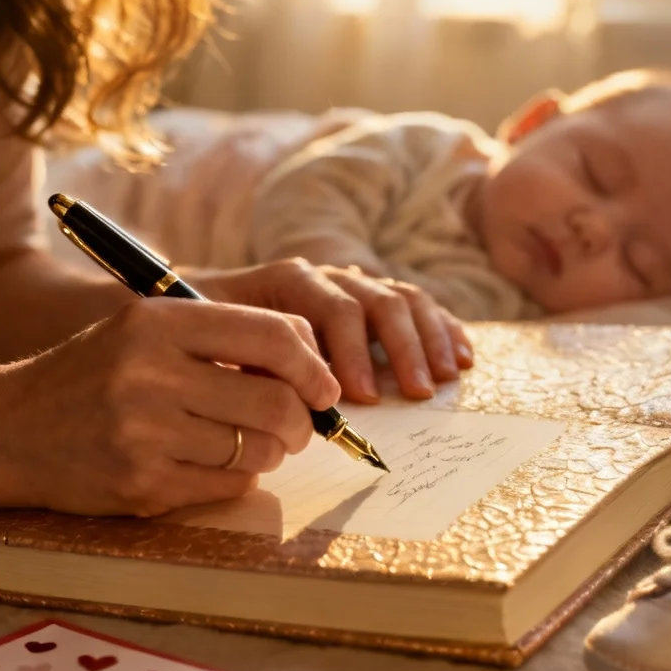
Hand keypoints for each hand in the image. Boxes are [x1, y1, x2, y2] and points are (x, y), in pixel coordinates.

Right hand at [0, 298, 339, 516]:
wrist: (8, 429)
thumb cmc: (95, 373)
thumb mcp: (149, 329)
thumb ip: (224, 335)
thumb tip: (313, 363)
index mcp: (159, 322)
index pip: (272, 335)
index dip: (314, 365)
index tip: (325, 387)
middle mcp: (151, 374)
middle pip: (276, 401)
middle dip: (302, 421)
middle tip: (298, 427)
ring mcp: (145, 434)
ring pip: (260, 448)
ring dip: (272, 451)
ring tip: (250, 442)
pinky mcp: (143, 486)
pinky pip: (231, 484)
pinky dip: (240, 477)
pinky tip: (216, 464)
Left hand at [191, 258, 473, 402]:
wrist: (207, 304)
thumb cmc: (214, 333)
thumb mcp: (221, 344)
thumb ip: (254, 362)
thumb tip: (296, 395)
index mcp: (291, 280)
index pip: (335, 308)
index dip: (351, 352)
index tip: (360, 395)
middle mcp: (331, 275)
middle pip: (380, 300)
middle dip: (401, 349)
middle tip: (416, 392)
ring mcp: (358, 284)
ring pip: (406, 300)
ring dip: (430, 340)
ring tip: (445, 379)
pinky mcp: (378, 300)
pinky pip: (421, 307)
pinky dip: (444, 331)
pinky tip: (462, 360)